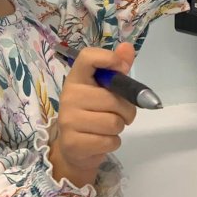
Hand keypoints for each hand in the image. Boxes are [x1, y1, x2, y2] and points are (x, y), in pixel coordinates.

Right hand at [50, 44, 136, 187]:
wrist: (74, 148)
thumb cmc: (94, 112)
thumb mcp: (106, 89)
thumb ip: (118, 70)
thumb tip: (128, 47)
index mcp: (76, 78)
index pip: (88, 57)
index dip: (109, 58)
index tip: (121, 68)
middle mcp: (69, 96)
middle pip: (112, 99)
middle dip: (126, 110)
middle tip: (119, 114)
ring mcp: (68, 120)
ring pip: (114, 122)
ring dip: (119, 127)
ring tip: (108, 127)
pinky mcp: (73, 143)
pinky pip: (110, 141)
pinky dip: (113, 142)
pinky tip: (101, 140)